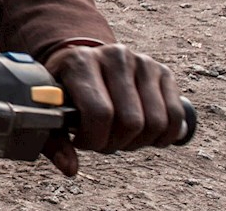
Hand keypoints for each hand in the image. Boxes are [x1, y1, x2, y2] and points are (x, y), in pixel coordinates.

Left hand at [42, 43, 183, 174]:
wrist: (82, 61)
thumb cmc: (65, 90)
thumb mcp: (50, 110)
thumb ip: (54, 141)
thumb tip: (70, 168)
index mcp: (80, 61)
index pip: (99, 112)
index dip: (94, 139)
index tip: (82, 141)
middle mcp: (114, 56)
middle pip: (130, 121)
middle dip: (116, 143)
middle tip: (102, 140)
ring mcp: (142, 62)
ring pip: (155, 122)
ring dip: (139, 142)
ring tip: (119, 136)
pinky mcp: (163, 72)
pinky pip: (175, 117)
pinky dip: (163, 136)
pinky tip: (144, 135)